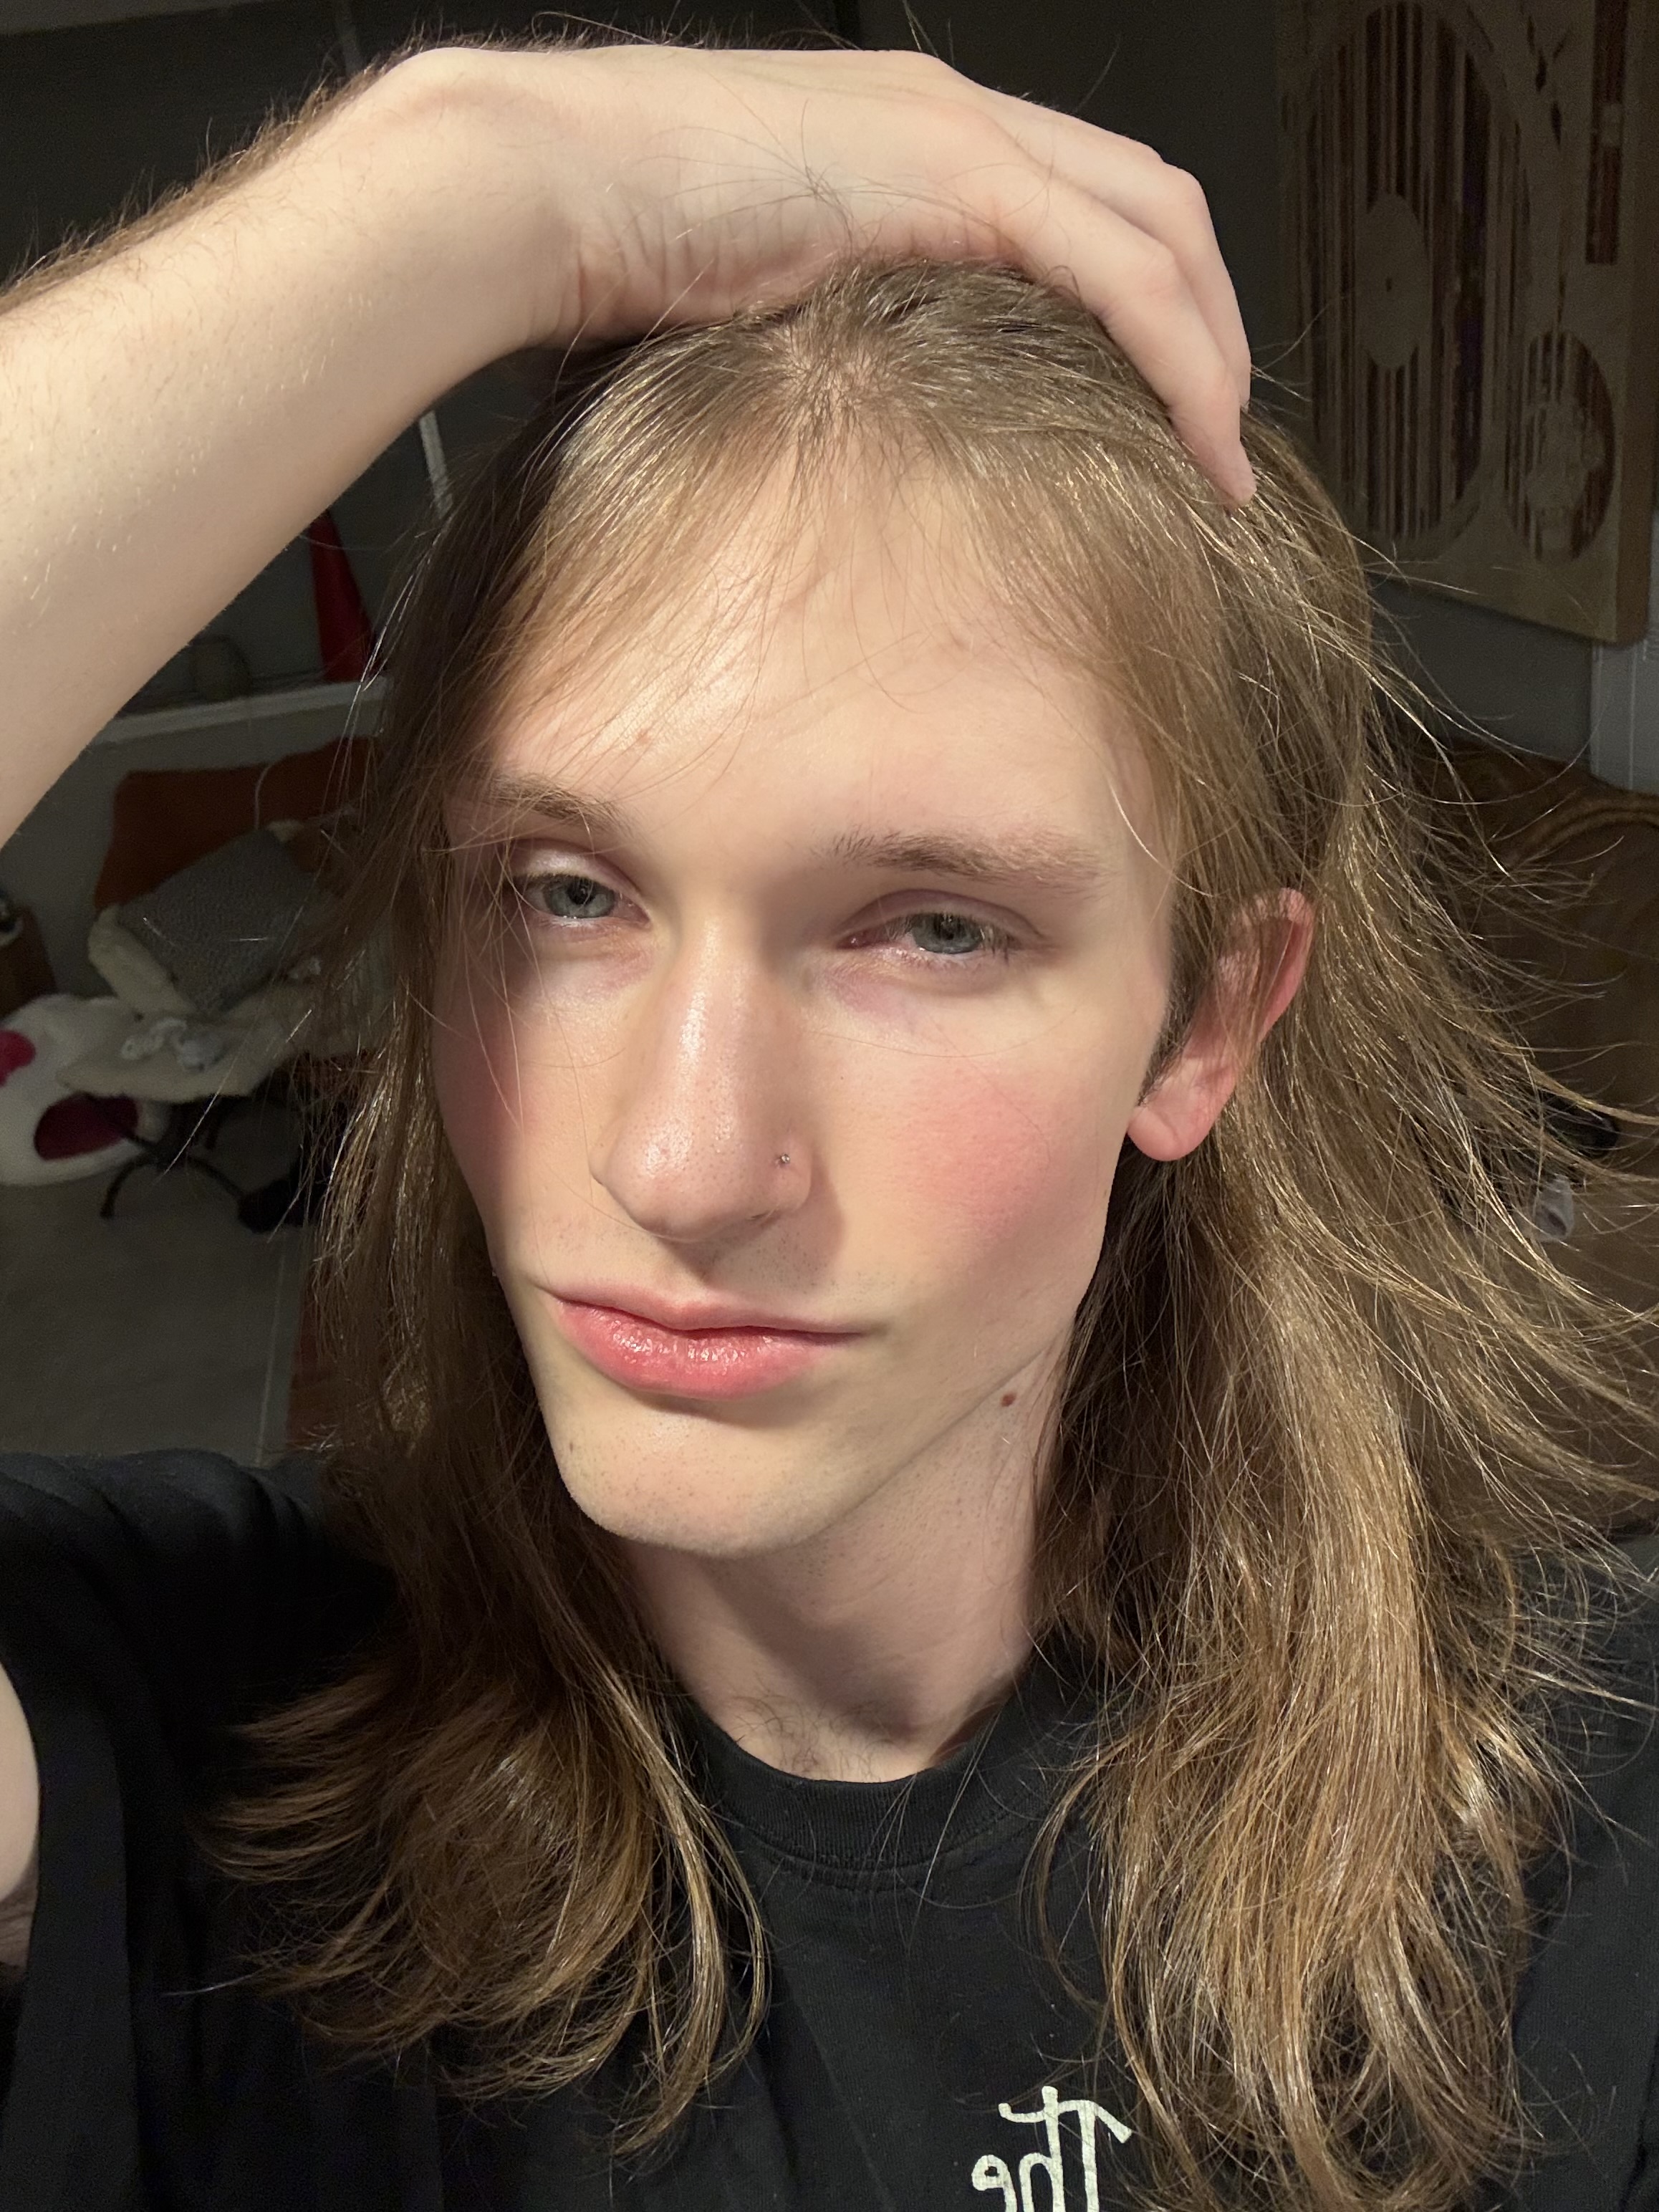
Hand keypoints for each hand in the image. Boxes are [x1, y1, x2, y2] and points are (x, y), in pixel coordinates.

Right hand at [398, 43, 1254, 504]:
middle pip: (1155, 203)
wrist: (542, 184)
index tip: (1167, 410)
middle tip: (1220, 439)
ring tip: (1224, 461)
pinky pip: (1117, 271)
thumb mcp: (748, 294)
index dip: (1153, 304)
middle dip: (1213, 326)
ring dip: (1215, 351)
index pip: (1087, 204)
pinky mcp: (955, 179)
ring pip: (1160, 229)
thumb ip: (825, 329)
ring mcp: (965, 137)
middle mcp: (961, 117)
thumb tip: (838, 420)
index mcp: (918, 138)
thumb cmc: (607, 242)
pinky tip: (1200, 439)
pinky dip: (1178, 358)